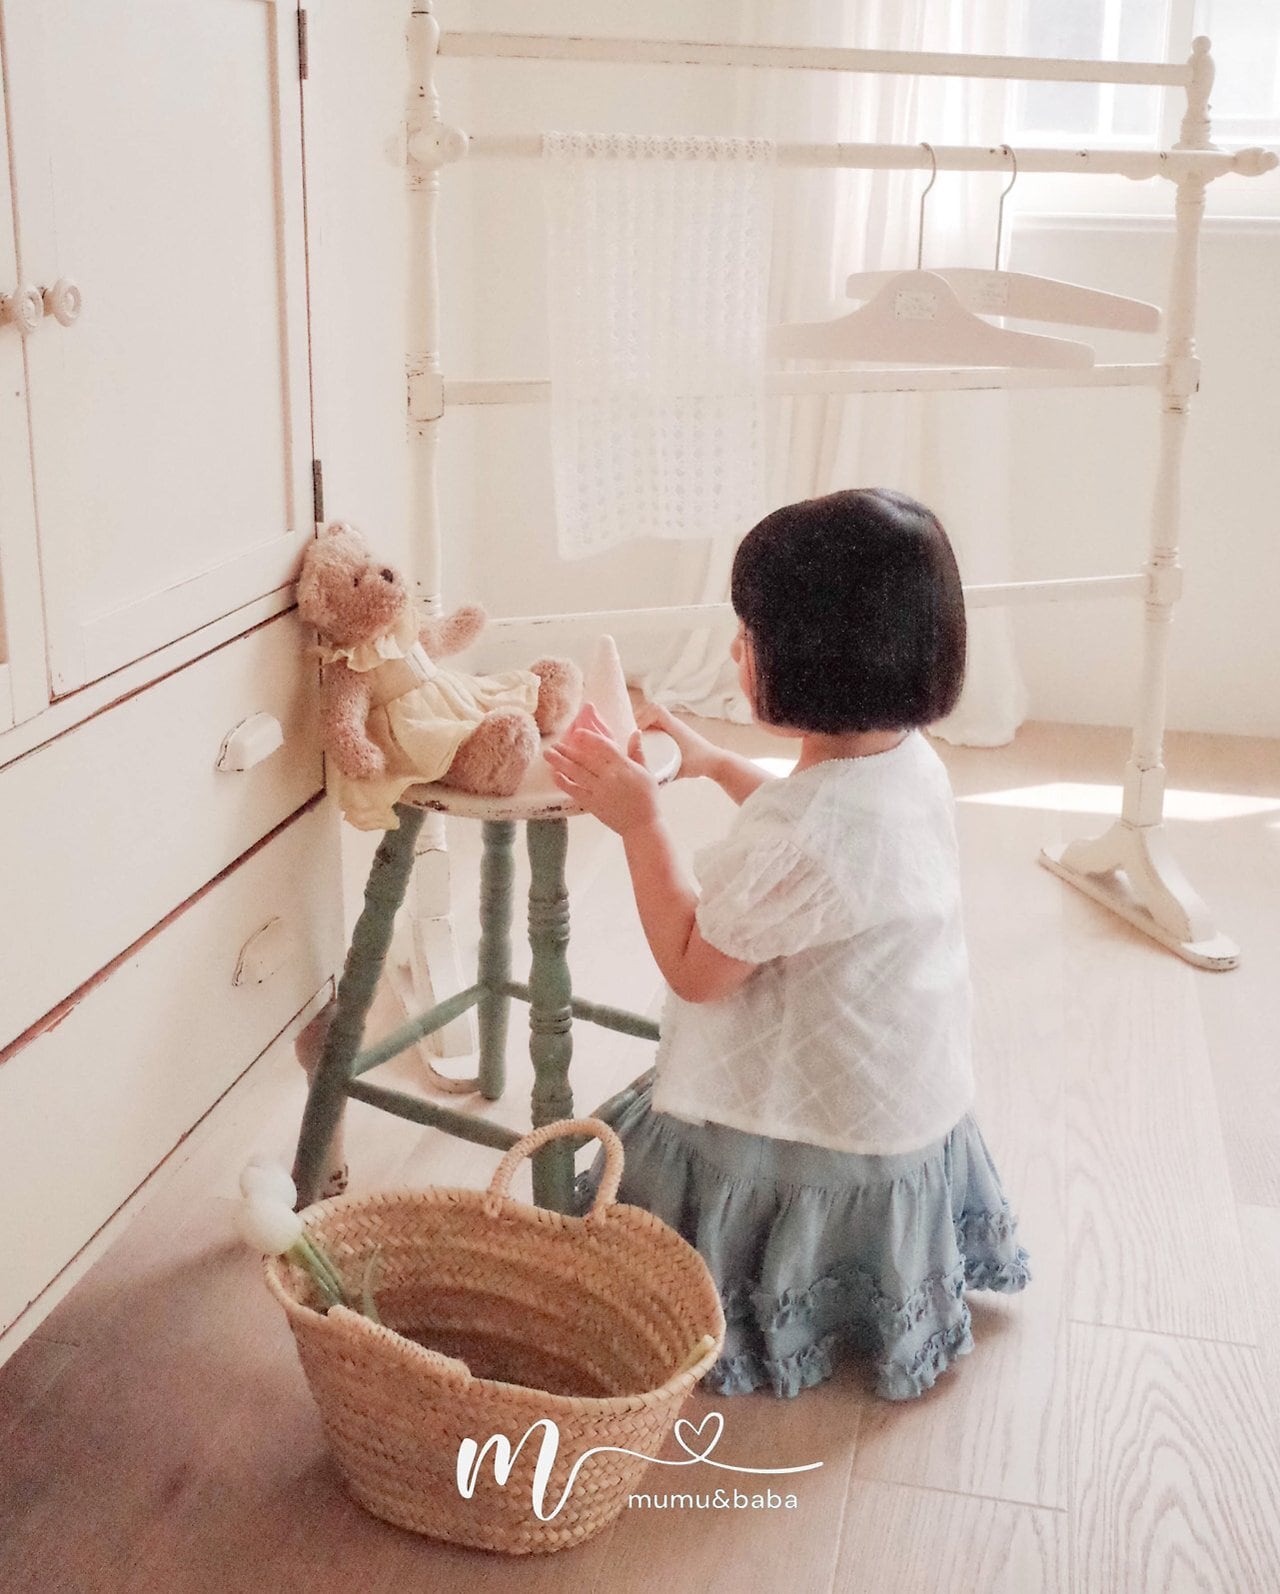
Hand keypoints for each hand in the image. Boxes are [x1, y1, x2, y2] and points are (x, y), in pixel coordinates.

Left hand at [544, 702, 659, 835]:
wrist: (643, 825)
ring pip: (576, 772)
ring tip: (548, 754)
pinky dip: (564, 782)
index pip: (603, 746)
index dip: (588, 738)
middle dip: (567, 749)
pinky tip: (554, 774)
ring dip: (560, 762)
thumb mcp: (646, 772)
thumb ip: (637, 752)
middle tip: (554, 743)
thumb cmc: (647, 798)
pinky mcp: (593, 804)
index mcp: (623, 766)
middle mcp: (610, 776)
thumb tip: (635, 732)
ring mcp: (600, 790)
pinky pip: (575, 791)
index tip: (577, 733)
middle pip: (584, 758)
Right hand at [635, 698, 720, 780]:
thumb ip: (662, 778)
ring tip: (632, 736)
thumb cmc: (700, 764)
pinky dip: (647, 725)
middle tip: (628, 734)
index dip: (642, 716)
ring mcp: (673, 726)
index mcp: (674, 726)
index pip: (656, 710)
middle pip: (651, 709)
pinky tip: (641, 737)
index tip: (635, 732)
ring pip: (653, 715)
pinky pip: (657, 721)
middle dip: (637, 718)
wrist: (716, 762)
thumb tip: (642, 784)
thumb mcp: (680, 770)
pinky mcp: (673, 731)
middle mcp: (673, 723)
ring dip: (641, 721)